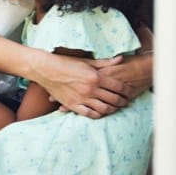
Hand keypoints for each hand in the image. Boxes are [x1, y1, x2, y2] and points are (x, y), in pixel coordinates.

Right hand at [36, 52, 152, 118]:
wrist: (46, 69)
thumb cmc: (66, 62)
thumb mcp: (86, 61)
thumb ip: (105, 62)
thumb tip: (120, 59)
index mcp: (96, 77)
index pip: (118, 86)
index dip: (126, 90)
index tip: (129, 92)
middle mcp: (90, 89)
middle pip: (113, 99)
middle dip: (122, 101)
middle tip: (125, 102)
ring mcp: (82, 98)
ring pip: (103, 109)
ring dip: (112, 109)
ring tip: (115, 108)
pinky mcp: (73, 105)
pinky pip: (89, 114)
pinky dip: (97, 115)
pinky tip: (100, 112)